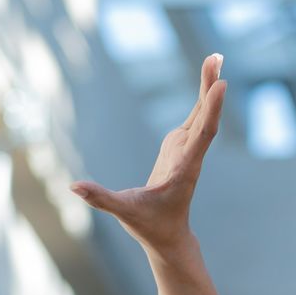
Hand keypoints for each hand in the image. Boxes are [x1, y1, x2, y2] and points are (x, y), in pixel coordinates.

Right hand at [72, 54, 224, 254]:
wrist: (167, 237)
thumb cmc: (150, 227)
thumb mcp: (124, 213)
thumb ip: (101, 199)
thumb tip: (74, 187)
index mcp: (184, 169)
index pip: (203, 135)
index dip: (212, 111)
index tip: (222, 86)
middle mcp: (190, 156)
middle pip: (205, 117)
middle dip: (210, 87)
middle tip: (216, 57)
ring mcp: (186, 150)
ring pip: (202, 114)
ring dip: (208, 86)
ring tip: (216, 58)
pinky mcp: (180, 148)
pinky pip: (195, 118)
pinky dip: (201, 98)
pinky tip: (208, 80)